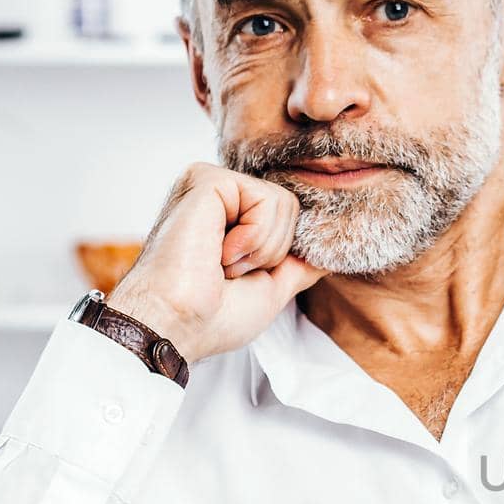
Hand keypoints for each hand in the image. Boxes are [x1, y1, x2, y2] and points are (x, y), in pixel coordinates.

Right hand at [108, 162, 327, 362]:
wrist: (176, 324)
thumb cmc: (213, 317)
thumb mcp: (270, 289)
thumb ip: (297, 265)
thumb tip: (328, 253)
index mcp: (230, 218)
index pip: (290, 219)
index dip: (282, 254)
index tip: (245, 279)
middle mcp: (220, 196)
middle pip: (292, 209)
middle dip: (273, 252)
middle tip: (229, 272)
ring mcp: (212, 184)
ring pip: (284, 203)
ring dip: (261, 248)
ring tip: (221, 263)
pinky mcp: (207, 179)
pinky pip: (267, 199)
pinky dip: (253, 237)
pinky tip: (217, 252)